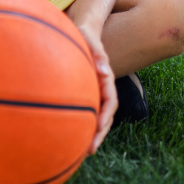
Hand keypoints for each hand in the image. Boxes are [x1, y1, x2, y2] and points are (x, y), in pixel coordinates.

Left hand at [76, 24, 116, 153]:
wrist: (82, 31)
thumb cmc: (84, 34)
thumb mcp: (91, 40)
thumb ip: (98, 54)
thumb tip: (105, 72)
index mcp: (105, 78)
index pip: (110, 100)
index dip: (106, 115)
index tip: (99, 128)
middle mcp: (102, 87)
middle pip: (106, 114)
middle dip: (100, 133)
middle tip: (90, 150)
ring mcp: (94, 90)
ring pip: (97, 115)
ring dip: (93, 133)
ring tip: (83, 151)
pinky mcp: (86, 92)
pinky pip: (88, 111)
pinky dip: (84, 124)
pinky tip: (73, 136)